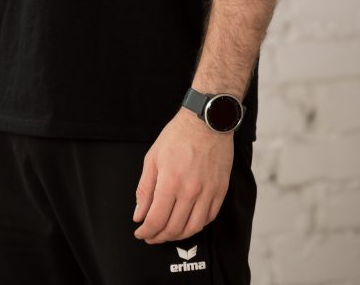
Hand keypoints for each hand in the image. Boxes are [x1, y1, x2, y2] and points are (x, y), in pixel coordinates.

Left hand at [132, 106, 233, 243]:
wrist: (206, 122)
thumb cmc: (177, 136)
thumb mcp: (153, 158)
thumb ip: (144, 189)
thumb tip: (139, 214)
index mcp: (170, 182)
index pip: (156, 220)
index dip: (146, 231)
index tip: (140, 233)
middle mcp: (190, 191)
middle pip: (173, 228)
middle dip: (158, 237)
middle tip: (151, 236)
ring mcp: (207, 193)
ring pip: (192, 229)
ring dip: (177, 236)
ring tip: (167, 234)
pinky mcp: (220, 192)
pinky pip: (208, 219)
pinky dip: (196, 226)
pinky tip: (186, 223)